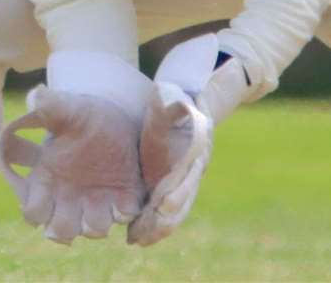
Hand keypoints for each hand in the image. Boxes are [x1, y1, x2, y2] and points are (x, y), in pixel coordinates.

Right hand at [0, 86, 144, 243]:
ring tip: (101, 200)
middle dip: (67, 226)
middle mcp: (69, 198)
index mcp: (47, 180)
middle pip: (61, 231)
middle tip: (75, 205)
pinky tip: (122, 198)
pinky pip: (123, 216)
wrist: (113, 116)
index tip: (45, 192)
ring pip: (93, 230)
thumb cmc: (81, 115)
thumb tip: (34, 95)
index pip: (33, 212)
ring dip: (96, 221)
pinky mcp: (123, 199)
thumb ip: (49, 106)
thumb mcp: (66, 109)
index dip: (35, 211)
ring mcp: (97, 202)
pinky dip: (123, 211)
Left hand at [123, 33, 249, 245]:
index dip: (174, 192)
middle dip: (162, 219)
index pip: (185, 174)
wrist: (192, 90)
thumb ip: (175, 100)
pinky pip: (164, 204)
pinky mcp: (170, 177)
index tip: (161, 206)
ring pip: (174, 208)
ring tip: (136, 239)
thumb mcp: (174, 91)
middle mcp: (192, 166)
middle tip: (142, 235)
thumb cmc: (179, 90)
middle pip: (180, 199)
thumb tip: (175, 100)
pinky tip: (136, 234)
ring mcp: (183, 174)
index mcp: (195, 147)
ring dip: (156, 225)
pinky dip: (153, 220)